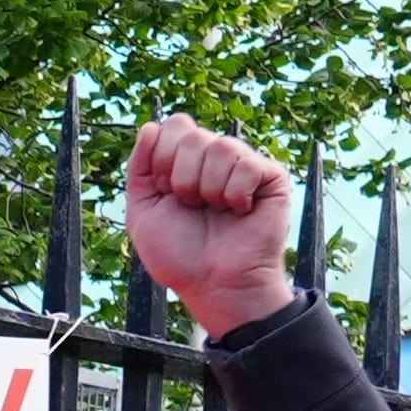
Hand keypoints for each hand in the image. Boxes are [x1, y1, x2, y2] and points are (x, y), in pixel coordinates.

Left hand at [120, 116, 301, 336]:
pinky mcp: (271, 177)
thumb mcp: (142, 212)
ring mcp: (244, 166)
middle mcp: (215, 159)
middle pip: (193, 135)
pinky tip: (240, 212)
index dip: (163, 159)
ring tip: (216, 212)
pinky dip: (236, 194)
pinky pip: (248, 164)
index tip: (166, 193)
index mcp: (185, 161)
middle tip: (192, 207)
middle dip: (182, 178)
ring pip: (220, 147)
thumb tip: (149, 126)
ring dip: (209, 189)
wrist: (213, 284)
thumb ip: (139, 168)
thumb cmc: (179, 256)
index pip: (173, 126)